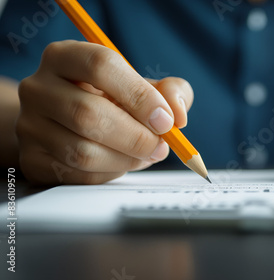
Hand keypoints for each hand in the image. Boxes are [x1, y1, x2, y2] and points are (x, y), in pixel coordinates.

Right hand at [17, 40, 193, 184]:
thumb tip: (177, 114)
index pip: (101, 65)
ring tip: (145, 155)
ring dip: (126, 159)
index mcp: (66, 56)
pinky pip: (78, 175)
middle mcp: (39, 87)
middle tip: (161, 146)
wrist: (66, 125)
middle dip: (136, 137)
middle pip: (88, 113)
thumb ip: (170, 92)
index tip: (165, 119)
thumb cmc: (110, 101)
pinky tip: (120, 162)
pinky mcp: (32, 159)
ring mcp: (30, 125)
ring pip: (83, 151)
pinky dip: (110, 173)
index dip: (139, 95)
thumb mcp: (143, 88)